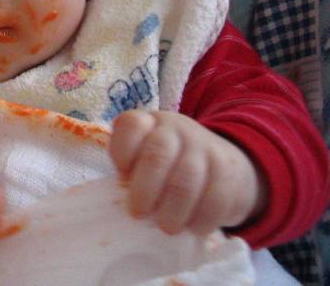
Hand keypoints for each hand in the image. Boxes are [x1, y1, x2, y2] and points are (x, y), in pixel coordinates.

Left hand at [108, 110, 264, 235]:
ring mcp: (204, 146)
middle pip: (157, 155)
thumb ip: (130, 171)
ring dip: (173, 210)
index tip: (122, 177)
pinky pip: (214, 198)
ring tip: (166, 227)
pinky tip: (193, 227)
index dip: (122, 153)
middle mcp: (176, 128)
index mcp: (148, 123)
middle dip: (144, 189)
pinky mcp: (228, 169)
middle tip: (138, 213)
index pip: (131, 125)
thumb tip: (121, 199)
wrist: (224, 166)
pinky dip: (201, 218)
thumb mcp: (145, 160)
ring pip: (186, 180)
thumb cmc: (169, 168)